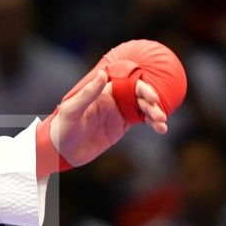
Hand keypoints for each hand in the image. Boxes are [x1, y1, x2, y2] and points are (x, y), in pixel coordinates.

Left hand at [35, 40, 185, 174]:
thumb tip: (102, 74)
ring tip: (162, 125)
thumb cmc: (63, 127)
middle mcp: (114, 98)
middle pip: (139, 95)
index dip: (142, 88)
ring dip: (155, 114)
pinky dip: (153, 124)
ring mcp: (119, 112)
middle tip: (160, 114)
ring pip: (143, 108)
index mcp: (103, 90)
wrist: (62, 151)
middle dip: (152, 103)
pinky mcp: (122, 126)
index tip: (152, 97)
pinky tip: (161, 129)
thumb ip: (88, 93)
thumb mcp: (72, 109)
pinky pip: (142, 121)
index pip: (128, 84)